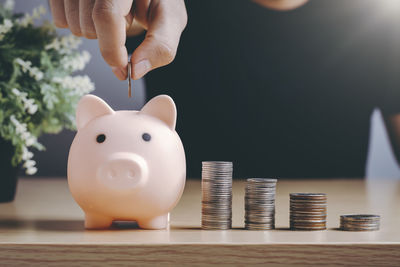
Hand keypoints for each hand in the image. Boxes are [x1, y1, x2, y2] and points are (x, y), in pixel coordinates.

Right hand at [49, 0, 186, 79]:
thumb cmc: (157, 1)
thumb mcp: (170, 19)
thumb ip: (161, 45)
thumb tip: (135, 72)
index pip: (106, 15)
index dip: (113, 49)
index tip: (123, 70)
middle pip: (89, 25)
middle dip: (110, 40)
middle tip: (128, 21)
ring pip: (73, 26)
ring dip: (96, 33)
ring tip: (116, 14)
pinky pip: (60, 19)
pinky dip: (79, 24)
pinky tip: (97, 13)